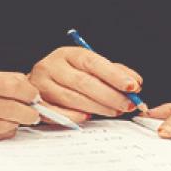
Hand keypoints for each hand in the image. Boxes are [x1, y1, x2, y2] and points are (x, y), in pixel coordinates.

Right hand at [0, 68, 41, 139]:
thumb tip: (18, 86)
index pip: (3, 83)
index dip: (25, 90)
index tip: (33, 93)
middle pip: (4, 107)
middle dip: (27, 111)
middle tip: (35, 111)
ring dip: (15, 125)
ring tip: (20, 120)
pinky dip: (0, 133)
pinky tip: (4, 127)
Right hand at [28, 46, 144, 123]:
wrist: (34, 85)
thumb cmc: (67, 75)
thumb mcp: (88, 67)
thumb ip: (113, 72)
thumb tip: (135, 82)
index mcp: (66, 54)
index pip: (92, 62)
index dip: (114, 75)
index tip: (132, 86)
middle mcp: (51, 66)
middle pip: (83, 82)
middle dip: (110, 95)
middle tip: (128, 104)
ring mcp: (41, 85)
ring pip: (73, 99)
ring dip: (98, 108)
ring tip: (115, 111)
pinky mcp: (38, 104)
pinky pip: (58, 113)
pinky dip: (76, 116)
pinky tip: (90, 117)